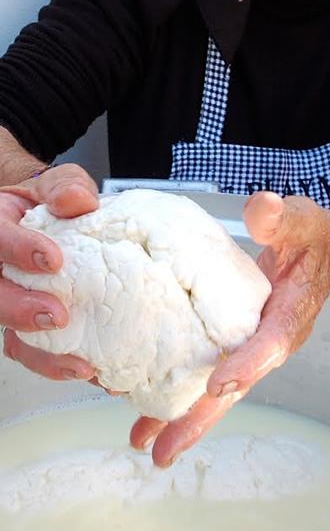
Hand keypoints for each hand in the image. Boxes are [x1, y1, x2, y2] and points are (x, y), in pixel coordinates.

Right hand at [1, 164, 97, 380]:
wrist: (53, 220)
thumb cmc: (50, 202)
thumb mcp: (58, 183)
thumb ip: (65, 188)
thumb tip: (78, 201)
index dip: (18, 249)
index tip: (52, 259)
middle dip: (21, 310)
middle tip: (57, 315)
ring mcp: (13, 301)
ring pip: (11, 335)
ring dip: (43, 354)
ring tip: (79, 363)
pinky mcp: (32, 326)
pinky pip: (37, 352)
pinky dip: (63, 365)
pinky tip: (93, 371)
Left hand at [131, 191, 329, 466]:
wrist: (326, 252)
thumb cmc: (313, 238)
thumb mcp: (300, 219)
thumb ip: (280, 216)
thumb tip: (260, 208)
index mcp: (292, 314)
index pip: (272, 343)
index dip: (248, 363)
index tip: (219, 383)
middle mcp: (273, 340)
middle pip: (239, 386)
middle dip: (202, 417)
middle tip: (165, 450)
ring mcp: (255, 346)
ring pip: (221, 390)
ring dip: (185, 416)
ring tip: (145, 443)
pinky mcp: (239, 343)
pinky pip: (212, 373)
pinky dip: (185, 393)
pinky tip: (152, 410)